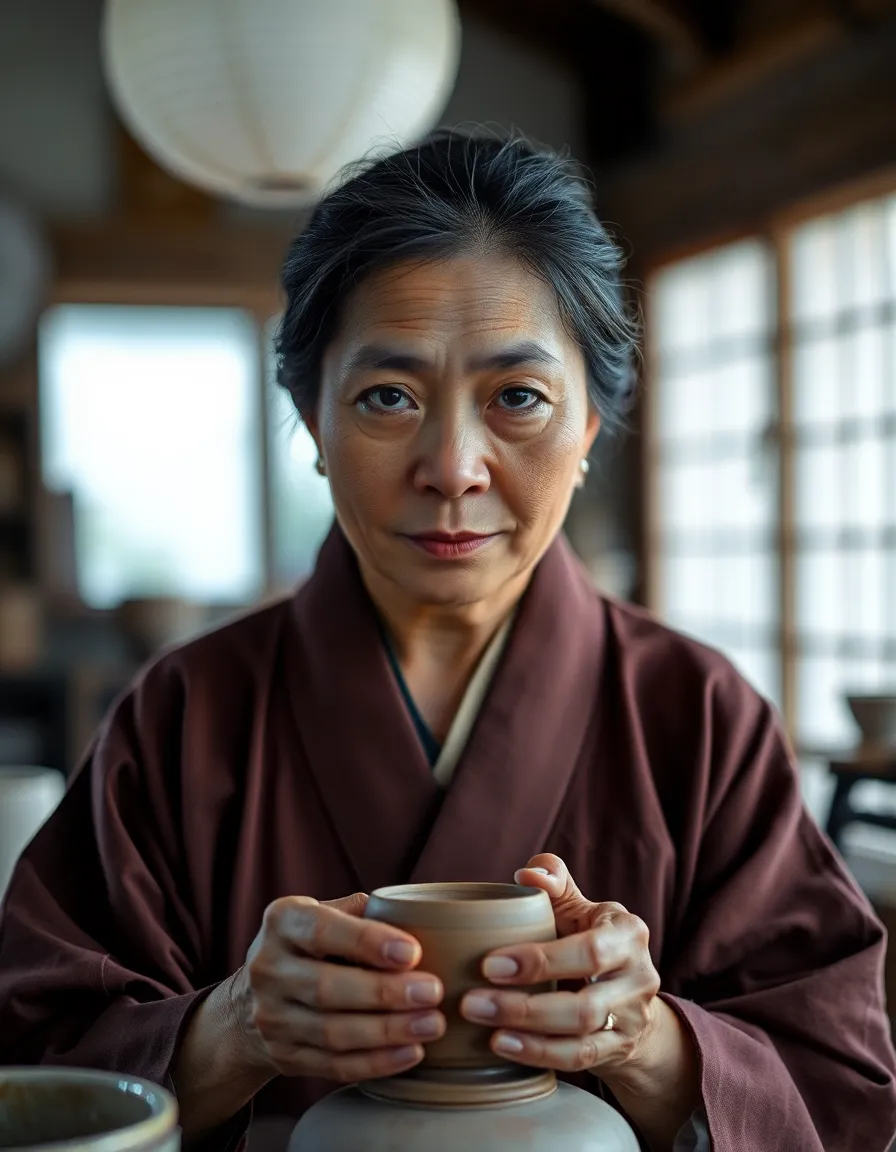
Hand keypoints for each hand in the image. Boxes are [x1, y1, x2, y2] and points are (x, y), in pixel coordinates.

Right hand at [230, 892, 445, 1083]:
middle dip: (385, 993)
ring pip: (332, 1033)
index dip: (367, 942)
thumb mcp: (322, 913)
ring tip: (431, 1024)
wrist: (253, 999)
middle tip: (432, 992)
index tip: (412, 952)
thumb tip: (412, 917)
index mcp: (282, 921)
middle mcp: (268, 968)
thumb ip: (362, 912)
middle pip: (327, 988)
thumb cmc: (310, 946)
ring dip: (388, 1032)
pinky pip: (333, 1065)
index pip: (323, 931)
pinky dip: (375, 1062)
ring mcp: (271, 1018)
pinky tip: (410, 1053)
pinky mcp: (283, 1057)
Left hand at [459, 854, 665, 1082]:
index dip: (539, 961)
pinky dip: (539, 1053)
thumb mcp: (576, 905)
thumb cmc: (586, 936)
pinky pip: (580, 1059)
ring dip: (527, 1034)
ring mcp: (631, 1018)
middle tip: (472, 1003)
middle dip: (525, 1006)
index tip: (488, 964)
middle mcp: (637, 976)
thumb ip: (553, 882)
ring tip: (482, 1023)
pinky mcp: (620, 1049)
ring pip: (581, 1037)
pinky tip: (503, 1044)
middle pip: (585, 1004)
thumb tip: (528, 874)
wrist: (626, 993)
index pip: (589, 950)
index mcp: (627, 932)